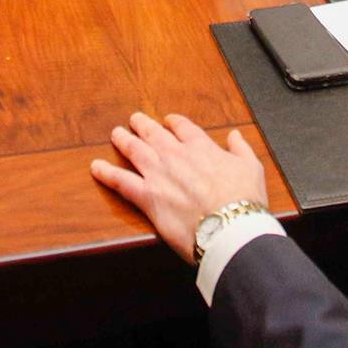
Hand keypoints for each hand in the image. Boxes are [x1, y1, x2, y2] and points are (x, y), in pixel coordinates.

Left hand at [90, 112, 266, 261]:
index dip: (173, 122)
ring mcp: (159, 175)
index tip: (168, 121)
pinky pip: (121, 181)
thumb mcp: (251, 168)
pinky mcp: (148, 197)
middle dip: (142, 125)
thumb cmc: (244, 201)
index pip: (183, 127)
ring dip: (123, 140)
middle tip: (134, 120)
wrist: (230, 227)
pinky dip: (106, 173)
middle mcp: (176, 155)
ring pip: (134, 150)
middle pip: (154, 133)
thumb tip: (235, 135)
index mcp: (202, 147)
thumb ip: (241, 148)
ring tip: (116, 134)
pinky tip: (96, 167)